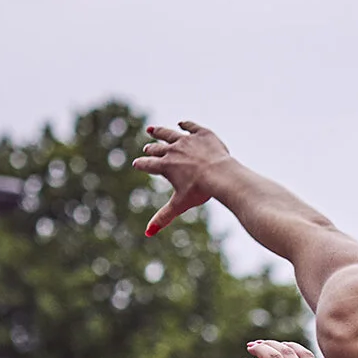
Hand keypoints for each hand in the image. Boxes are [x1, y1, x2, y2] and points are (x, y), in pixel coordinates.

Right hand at [133, 120, 232, 236]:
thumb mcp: (179, 205)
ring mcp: (187, 140)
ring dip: (159, 132)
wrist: (221, 175)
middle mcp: (173, 150)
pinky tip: (182, 123)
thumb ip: (163, 217)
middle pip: (157, 148)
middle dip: (151, 149)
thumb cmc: (201, 191)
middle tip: (147, 149)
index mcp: (165, 165)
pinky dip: (186, 125)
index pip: (147, 164)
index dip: (141, 164)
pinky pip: (191, 126)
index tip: (136, 164)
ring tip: (152, 130)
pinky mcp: (202, 134)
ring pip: (169, 134)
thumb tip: (147, 233)